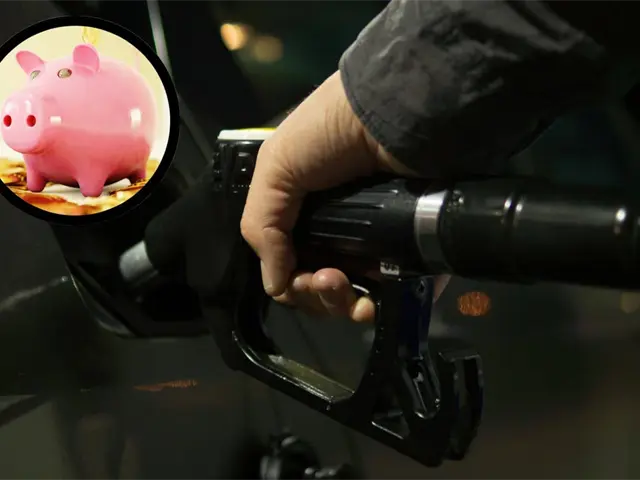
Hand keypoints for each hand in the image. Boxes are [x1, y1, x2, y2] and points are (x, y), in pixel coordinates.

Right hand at [240, 71, 447, 321]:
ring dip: (341, 304)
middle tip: (324, 279)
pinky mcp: (412, 250)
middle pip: (322, 287)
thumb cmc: (331, 134)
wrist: (396, 113)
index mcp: (307, 214)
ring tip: (343, 284)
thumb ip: (262, 225)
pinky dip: (381, 308)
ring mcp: (378, 243)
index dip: (291, 282)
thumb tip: (274, 286)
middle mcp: (341, 232)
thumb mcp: (277, 166)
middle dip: (316, 294)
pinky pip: (396, 294)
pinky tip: (372, 304)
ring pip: (356, 297)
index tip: (297, 278)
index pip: (293, 265)